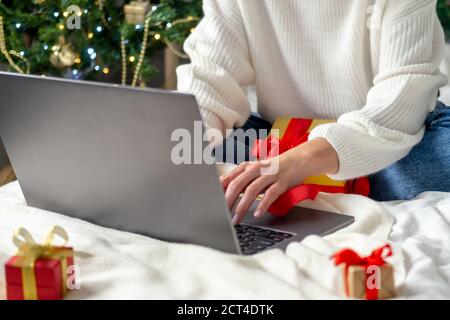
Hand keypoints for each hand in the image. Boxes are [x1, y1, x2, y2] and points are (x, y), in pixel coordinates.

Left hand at [220, 138, 338, 224]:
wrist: (298, 159)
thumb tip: (222, 193)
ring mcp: (270, 174)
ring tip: (237, 219)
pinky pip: (271, 194)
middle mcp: (257, 168)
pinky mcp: (282, 181)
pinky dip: (263, 204)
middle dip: (228, 201)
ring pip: (252, 190)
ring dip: (243, 206)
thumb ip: (241, 181)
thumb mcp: (255, 172)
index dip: (219, 191)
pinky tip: (257, 213)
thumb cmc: (274, 168)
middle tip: (221, 214)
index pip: (229, 178)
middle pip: (238, 184)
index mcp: (247, 166)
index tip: (211, 203)